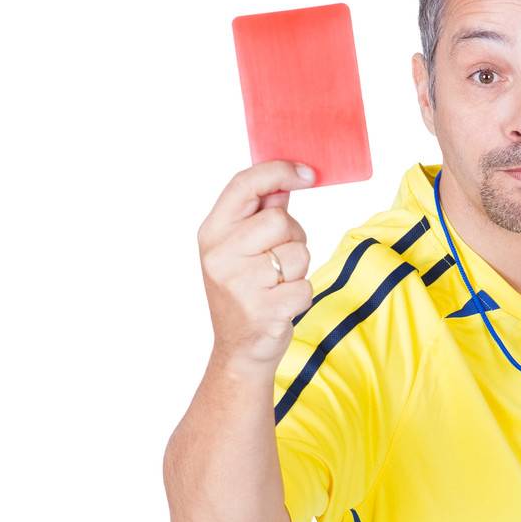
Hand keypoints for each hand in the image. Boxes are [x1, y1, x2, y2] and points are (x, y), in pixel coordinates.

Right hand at [196, 159, 316, 373]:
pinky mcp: (264, 310)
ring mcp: (240, 284)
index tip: (308, 173)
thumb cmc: (245, 291)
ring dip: (298, 269)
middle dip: (292, 237)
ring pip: (298, 253)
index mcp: (212, 233)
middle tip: (278, 259)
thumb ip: (260, 213)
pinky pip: (305, 285)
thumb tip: (289, 178)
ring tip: (277, 284)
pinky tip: (282, 304)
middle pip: (279, 220)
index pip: (244, 185)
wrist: (238, 350)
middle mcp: (221, 255)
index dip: (279, 171)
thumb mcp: (239, 249)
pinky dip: (302, 295)